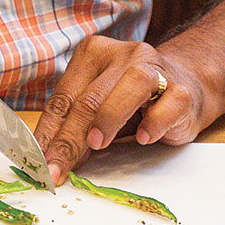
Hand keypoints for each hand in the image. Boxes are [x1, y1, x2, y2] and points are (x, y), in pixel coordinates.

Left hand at [33, 37, 210, 186]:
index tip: (39, 164)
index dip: (48, 134)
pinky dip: (154, 122)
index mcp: (93, 54)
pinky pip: (168, 103)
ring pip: (131, 86)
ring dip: (109, 118)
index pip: (63, 98)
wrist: (185, 85)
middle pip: (90, 99)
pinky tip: (143, 138)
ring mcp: (156, 68)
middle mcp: (124, 54)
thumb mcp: (98, 108)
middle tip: (57, 171)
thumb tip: (51, 159)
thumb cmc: (132, 100)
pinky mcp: (183, 90)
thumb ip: (76, 125)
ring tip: (96, 145)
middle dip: (69, 140)